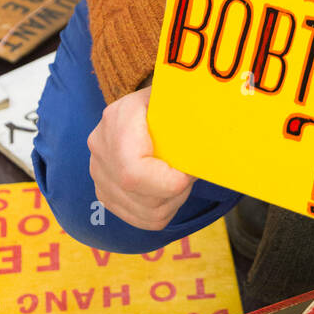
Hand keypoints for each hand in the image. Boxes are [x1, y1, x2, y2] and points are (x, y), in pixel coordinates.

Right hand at [87, 85, 195, 230]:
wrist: (145, 106)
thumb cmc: (167, 99)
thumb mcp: (178, 94)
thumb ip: (192, 110)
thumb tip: (214, 135)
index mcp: (118, 118)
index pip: (133, 171)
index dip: (166, 182)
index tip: (190, 173)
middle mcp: (101, 146)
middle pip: (139, 195)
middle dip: (175, 192)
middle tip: (191, 174)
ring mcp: (99, 172)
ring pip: (143, 212)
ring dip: (171, 203)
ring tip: (182, 180)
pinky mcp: (104, 191)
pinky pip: (138, 219)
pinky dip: (162, 211)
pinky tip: (170, 191)